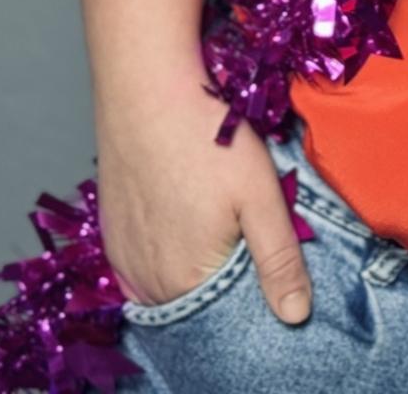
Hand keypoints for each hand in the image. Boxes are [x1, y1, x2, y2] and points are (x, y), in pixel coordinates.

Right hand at [95, 78, 312, 323]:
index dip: (255, 296)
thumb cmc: (209, 138)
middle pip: (195, 301)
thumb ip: (278, 261)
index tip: (274, 268)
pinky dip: (168, 256)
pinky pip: (143, 265)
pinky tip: (189, 223)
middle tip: (250, 236)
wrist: (148, 90)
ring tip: (220, 226)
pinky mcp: (111, 233)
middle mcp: (144, 282)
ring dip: (196, 269)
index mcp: (183, 282)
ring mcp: (122, 258)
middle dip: (227, 283)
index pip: (226, 316)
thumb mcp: (261, 198)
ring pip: (168, 284)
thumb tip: (296, 316)